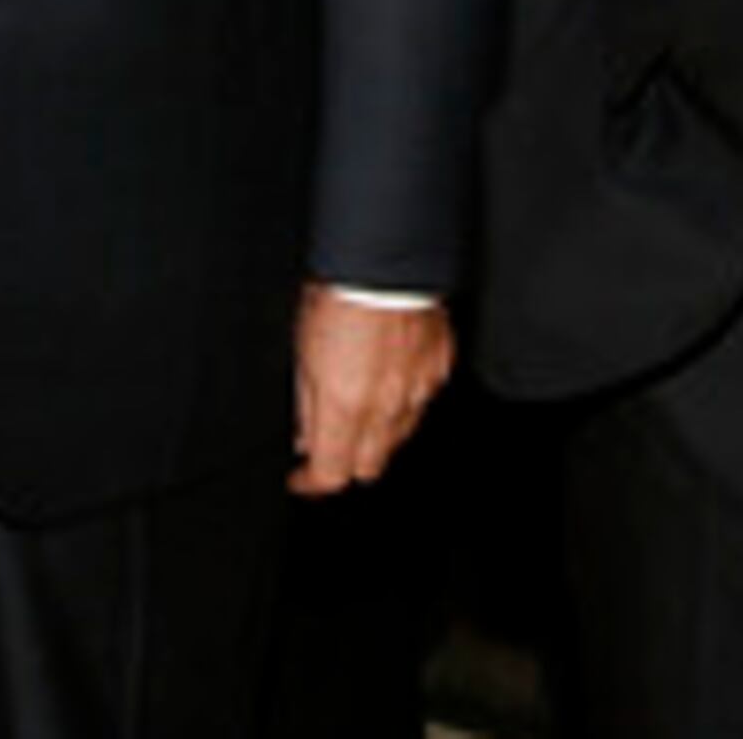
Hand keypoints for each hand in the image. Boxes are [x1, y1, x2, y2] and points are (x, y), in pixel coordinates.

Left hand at [289, 286, 449, 495]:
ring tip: (360, 404)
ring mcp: (419, 390)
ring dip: (377, 433)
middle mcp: (386, 407)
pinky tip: (390, 377)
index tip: (301, 476)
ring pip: (399, 438)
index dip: (312, 482)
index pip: (331, 475)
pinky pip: (422, 402)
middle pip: (369, 467)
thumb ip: (306, 407)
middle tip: (330, 442)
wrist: (385, 260)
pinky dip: (404, 401)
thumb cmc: (339, 297)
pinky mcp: (440, 368)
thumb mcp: (303, 354)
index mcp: (346, 406)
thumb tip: (306, 439)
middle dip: (346, 461)